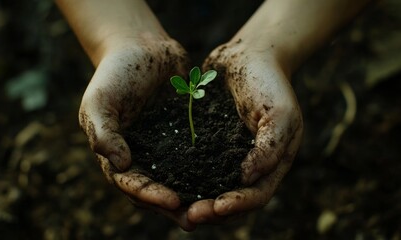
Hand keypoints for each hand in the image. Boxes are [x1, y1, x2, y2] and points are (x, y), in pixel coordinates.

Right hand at [78, 36, 195, 229]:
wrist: (142, 46)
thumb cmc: (115, 73)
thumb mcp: (100, 101)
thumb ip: (103, 133)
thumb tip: (121, 165)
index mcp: (118, 153)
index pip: (133, 184)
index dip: (150, 195)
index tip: (172, 201)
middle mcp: (142, 156)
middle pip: (157, 189)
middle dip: (175, 206)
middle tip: (196, 217)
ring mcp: (165, 146)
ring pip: (179, 178)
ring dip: (194, 194)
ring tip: (213, 207)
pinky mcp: (185, 134)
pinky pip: (197, 154)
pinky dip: (208, 168)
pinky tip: (225, 176)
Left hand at [187, 39, 302, 223]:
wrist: (249, 55)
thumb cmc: (269, 82)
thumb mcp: (280, 113)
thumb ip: (269, 147)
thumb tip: (248, 179)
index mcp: (271, 163)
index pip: (257, 195)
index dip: (238, 205)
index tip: (217, 208)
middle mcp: (248, 164)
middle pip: (231, 198)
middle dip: (213, 210)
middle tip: (190, 216)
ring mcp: (227, 154)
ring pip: (210, 186)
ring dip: (195, 199)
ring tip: (175, 207)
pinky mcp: (208, 142)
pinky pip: (195, 163)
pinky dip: (183, 176)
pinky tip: (165, 180)